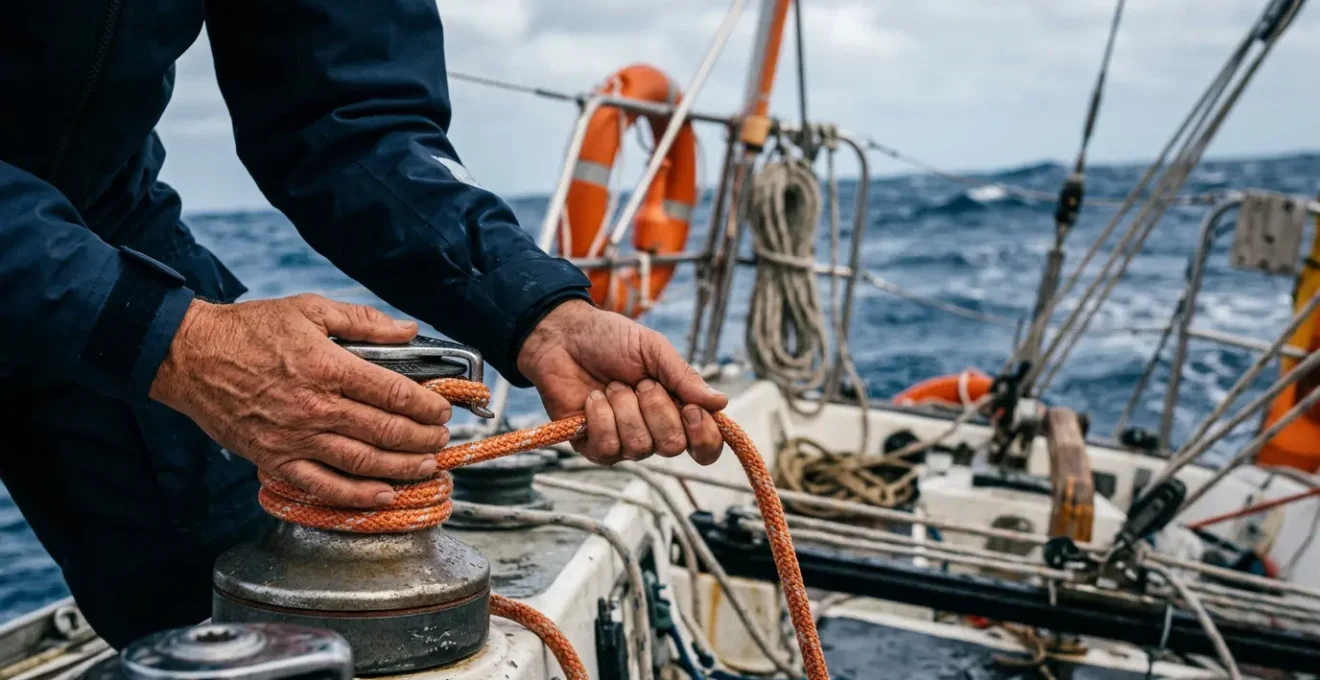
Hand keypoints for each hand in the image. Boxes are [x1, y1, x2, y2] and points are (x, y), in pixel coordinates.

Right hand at [150, 294, 452, 507]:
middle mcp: (316, 407)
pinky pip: (323, 487)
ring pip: (363, 462)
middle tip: (441, 439)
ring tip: (426, 466)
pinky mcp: (275, 460)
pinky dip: (357, 496)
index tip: (443, 409)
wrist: (191, 356)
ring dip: (402, 467)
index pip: (395, 393)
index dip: (427, 405)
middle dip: (423, 438)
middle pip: (386, 430)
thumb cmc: (251, 329)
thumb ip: (364, 322)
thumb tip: (409, 330)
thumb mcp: (311, 309)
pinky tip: (384, 496)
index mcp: (329, 367)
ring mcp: (295, 439)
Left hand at [517, 300, 728, 464]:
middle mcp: (654, 431)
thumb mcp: (653, 349)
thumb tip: (720, 402)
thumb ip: (684, 376)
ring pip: (639, 447)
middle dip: (656, 408)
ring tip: (612, 386)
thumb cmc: (610, 340)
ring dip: (624, 408)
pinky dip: (601, 417)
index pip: (705, 446)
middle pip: (672, 446)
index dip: (703, 435)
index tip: (690, 408)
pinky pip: (608, 448)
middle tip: (640, 382)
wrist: (564, 337)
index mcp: (677, 409)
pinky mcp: (594, 446)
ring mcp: (624, 441)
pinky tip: (594, 399)